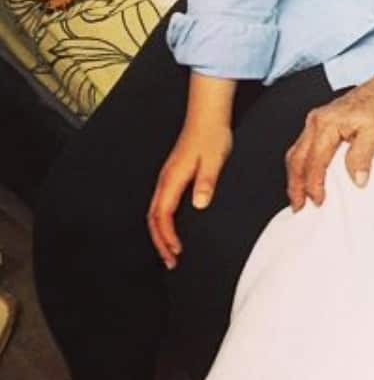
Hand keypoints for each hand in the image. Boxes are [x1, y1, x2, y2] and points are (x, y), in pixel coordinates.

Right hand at [147, 120, 232, 268]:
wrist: (207, 117)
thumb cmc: (211, 136)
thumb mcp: (214, 159)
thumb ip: (206, 181)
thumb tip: (199, 204)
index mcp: (172, 179)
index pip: (162, 215)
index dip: (167, 237)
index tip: (176, 252)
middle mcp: (165, 180)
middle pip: (153, 219)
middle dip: (160, 243)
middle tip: (171, 262)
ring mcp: (167, 178)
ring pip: (155, 213)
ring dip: (161, 235)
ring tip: (170, 253)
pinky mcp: (173, 176)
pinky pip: (162, 205)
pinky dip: (164, 223)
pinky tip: (173, 230)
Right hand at [284, 78, 373, 210]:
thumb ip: (362, 156)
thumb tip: (356, 180)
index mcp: (326, 123)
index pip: (314, 161)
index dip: (314, 184)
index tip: (319, 201)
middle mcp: (316, 120)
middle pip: (297, 158)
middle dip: (295, 184)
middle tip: (298, 206)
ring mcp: (316, 120)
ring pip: (296, 152)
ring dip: (295, 175)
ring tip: (298, 195)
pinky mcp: (321, 121)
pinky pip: (303, 145)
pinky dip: (301, 164)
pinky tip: (306, 175)